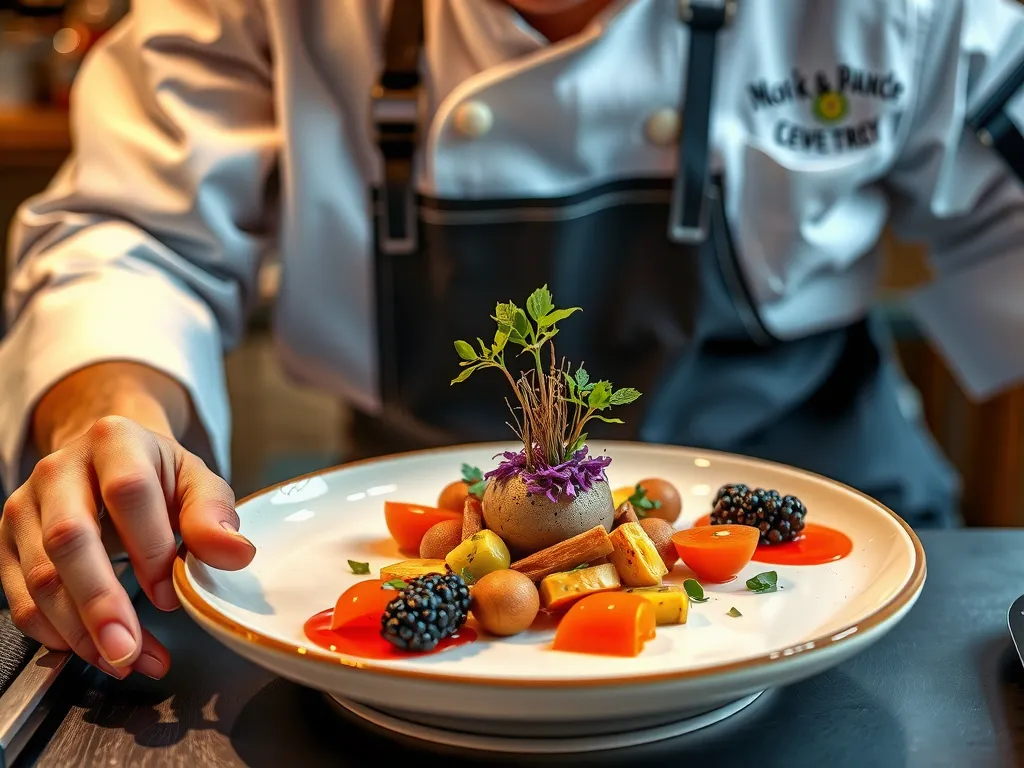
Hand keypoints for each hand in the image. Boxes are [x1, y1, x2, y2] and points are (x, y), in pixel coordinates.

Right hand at [0, 416, 254, 678]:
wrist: (106, 462)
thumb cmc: (157, 475)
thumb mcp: (196, 481)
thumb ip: (214, 515)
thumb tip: (235, 554)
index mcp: (114, 441)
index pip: (128, 493)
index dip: (150, 548)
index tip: (171, 594)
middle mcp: (59, 469)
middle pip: (69, 539)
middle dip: (100, 603)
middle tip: (128, 651)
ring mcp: (26, 506)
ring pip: (40, 577)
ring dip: (80, 632)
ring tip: (124, 661)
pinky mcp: (7, 543)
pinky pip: (19, 600)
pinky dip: (55, 635)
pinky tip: (91, 650)